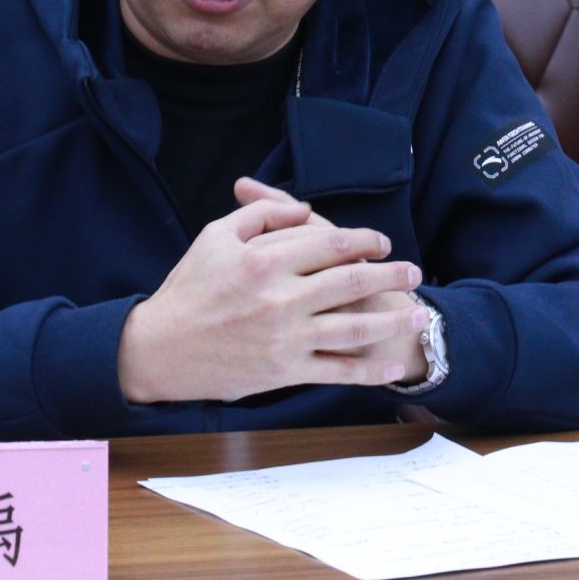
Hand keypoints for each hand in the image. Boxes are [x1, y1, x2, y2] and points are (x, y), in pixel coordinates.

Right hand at [118, 190, 427, 403]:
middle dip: (390, 275)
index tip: (383, 241)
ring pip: (353, 327)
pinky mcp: (284, 371)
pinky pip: (337, 370)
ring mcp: (285, 337)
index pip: (329, 242)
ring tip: (418, 313)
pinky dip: (369, 371)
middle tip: (414, 273)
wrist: (160, 349)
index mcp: (264, 260)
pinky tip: (393, 365)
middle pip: (351, 280)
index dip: (364, 239)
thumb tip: (306, 208)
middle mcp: (280, 298)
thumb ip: (262, 215)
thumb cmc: (189, 288)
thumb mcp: (215, 236)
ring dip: (392, 319)